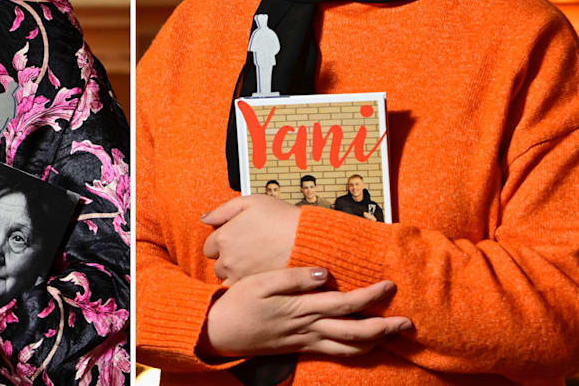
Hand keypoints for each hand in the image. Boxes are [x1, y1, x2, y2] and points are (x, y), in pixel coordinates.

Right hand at [201, 267, 412, 357]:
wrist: (218, 331)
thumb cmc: (237, 302)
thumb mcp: (260, 282)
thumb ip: (294, 277)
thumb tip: (326, 273)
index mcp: (301, 308)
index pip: (346, 304)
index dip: (371, 296)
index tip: (390, 285)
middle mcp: (308, 328)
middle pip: (356, 332)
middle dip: (385, 328)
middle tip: (409, 322)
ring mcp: (306, 341)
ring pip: (349, 348)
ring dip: (375, 342)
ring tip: (393, 334)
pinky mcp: (300, 348)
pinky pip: (335, 353)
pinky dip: (355, 350)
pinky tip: (364, 345)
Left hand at [202, 195, 299, 282]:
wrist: (309, 241)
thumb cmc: (282, 218)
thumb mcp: (251, 202)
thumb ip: (223, 210)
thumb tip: (205, 219)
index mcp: (224, 237)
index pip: (209, 246)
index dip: (222, 243)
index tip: (236, 241)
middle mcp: (227, 259)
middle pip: (217, 264)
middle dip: (227, 259)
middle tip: (246, 253)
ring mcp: (240, 276)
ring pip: (227, 279)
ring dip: (235, 274)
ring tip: (252, 266)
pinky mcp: (254, 288)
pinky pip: (240, 290)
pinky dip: (245, 285)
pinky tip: (257, 277)